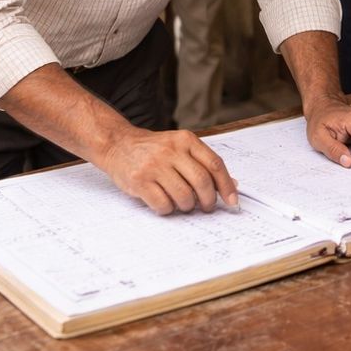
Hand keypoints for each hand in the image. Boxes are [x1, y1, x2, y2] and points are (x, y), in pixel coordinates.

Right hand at [98, 126, 238, 215]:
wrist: (118, 144)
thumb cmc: (153, 149)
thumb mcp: (180, 146)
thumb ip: (204, 162)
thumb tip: (232, 184)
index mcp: (185, 140)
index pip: (214, 164)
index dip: (226, 185)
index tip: (233, 201)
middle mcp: (171, 151)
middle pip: (202, 182)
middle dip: (208, 201)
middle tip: (207, 207)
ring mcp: (154, 166)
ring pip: (184, 197)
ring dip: (188, 207)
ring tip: (183, 204)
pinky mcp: (140, 181)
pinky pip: (163, 205)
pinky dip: (168, 210)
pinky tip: (165, 203)